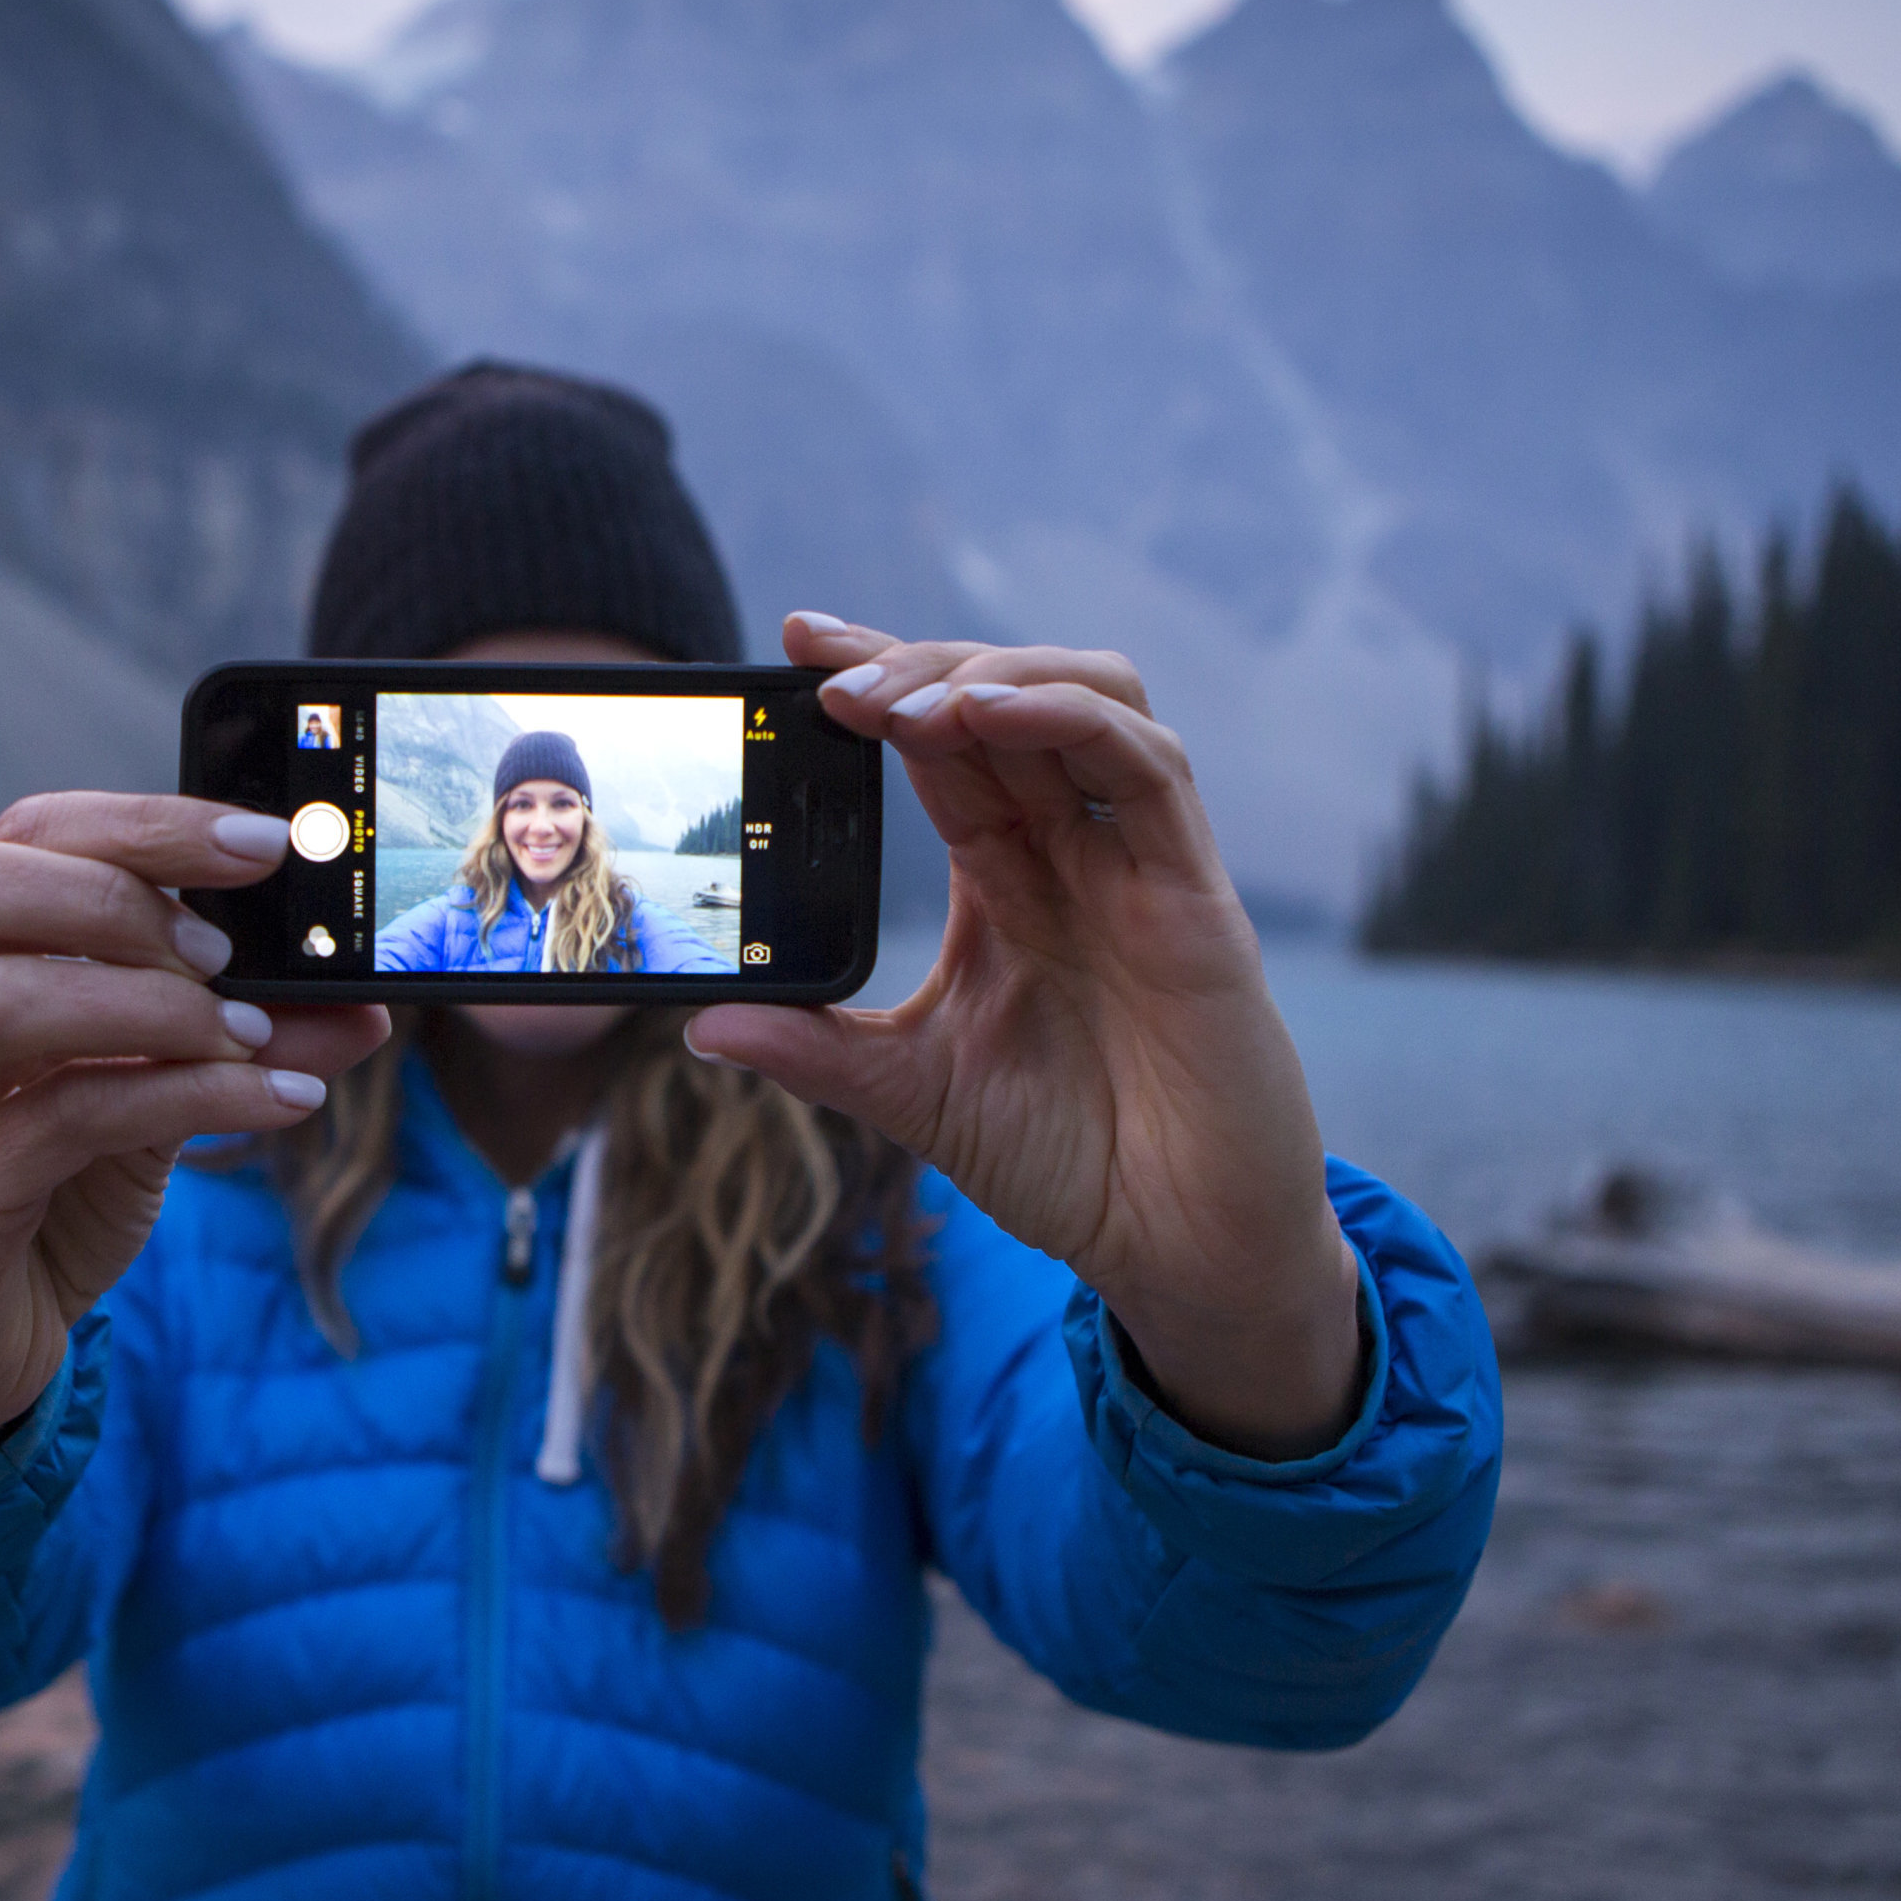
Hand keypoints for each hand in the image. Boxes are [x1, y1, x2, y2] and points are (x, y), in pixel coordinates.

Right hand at [0, 794, 389, 1484]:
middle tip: (224, 950)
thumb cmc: (52, 1191)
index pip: (18, 837)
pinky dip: (187, 1097)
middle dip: (113, 897)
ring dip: (151, 1005)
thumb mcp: (153, 1092)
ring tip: (248, 1034)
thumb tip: (364, 1002)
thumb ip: (240, 1036)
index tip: (263, 844)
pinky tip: (275, 1103)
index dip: (141, 826)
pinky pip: (60, 1120)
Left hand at [685, 615, 1359, 1456]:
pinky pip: (1147, 767)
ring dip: (988, 673)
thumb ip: (818, 1052)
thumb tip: (704, 1022)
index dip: (879, 680)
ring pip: (1087, 699)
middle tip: (822, 667)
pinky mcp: (1196, 897)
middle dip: (914, 662)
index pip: (943, 746)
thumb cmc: (1074, 1165)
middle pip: (1005, 698)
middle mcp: (1077, 854)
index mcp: (1011, 883)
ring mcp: (1140, 867)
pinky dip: (1068, 718)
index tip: (794, 648)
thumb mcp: (916, 1096)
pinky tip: (988, 714)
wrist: (1180, 1252)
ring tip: (895, 699)